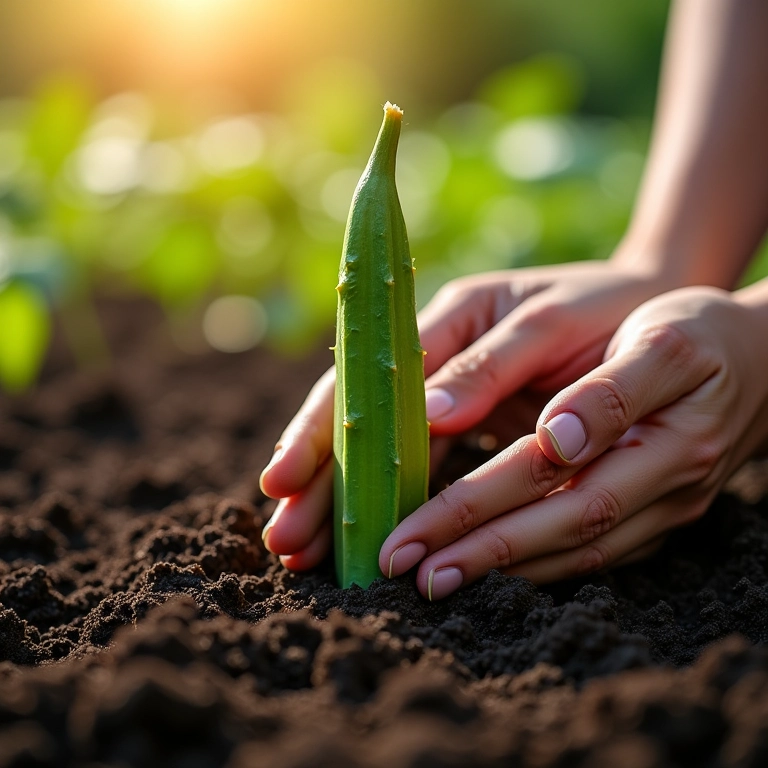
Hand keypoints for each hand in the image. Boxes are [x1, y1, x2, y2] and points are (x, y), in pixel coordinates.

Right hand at [259, 258, 676, 570]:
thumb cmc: (601, 308)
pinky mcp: (468, 423)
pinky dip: (393, 501)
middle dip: (318, 479)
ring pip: (383, 449)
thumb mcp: (550, 324)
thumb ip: (491, 366)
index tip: (284, 480)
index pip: (365, 377)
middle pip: (359, 419)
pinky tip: (366, 535)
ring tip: (305, 552)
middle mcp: (433, 358)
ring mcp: (449, 393)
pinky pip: (420, 465)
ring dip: (346, 499)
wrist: (645, 307)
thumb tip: (429, 418)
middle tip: (283, 540)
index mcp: (445, 319)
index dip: (323, 429)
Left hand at [382, 285, 767, 596]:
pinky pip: (591, 550)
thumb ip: (611, 391)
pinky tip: (494, 568)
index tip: (414, 537)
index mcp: (663, 441)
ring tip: (433, 579)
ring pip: (574, 552)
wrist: (763, 356)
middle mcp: (663, 489)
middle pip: (557, 530)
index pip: (553, 483)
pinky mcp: (655, 513)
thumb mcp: (665, 340)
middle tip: (403, 570)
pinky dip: (539, 563)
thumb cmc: (701, 331)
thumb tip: (557, 437)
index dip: (478, 510)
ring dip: (502, 569)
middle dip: (477, 553)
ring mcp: (662, 509)